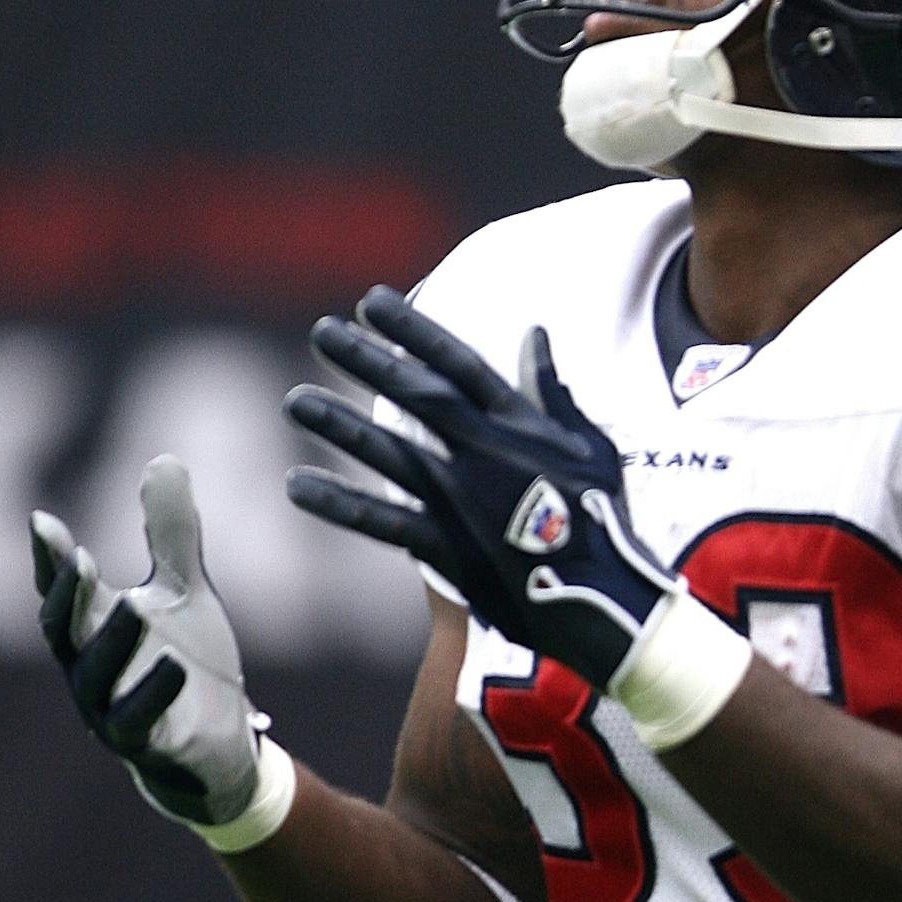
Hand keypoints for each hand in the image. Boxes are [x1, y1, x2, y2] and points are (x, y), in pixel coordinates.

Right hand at [31, 456, 264, 825]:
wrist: (219, 745)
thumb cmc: (190, 662)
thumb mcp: (186, 590)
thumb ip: (172, 533)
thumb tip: (164, 458)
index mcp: (93, 628)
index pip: (60, 590)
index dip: (48, 559)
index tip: (40, 521)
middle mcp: (89, 669)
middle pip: (63, 631)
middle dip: (68, 596)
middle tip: (80, 559)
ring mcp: (110, 710)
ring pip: (96, 677)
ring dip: (111, 641)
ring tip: (133, 604)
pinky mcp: (144, 744)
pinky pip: (138, 721)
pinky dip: (153, 693)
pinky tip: (175, 664)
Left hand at [285, 287, 678, 689]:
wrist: (606, 599)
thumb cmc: (603, 518)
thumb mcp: (590, 444)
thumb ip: (553, 391)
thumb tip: (534, 335)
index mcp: (519, 423)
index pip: (457, 362)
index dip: (411, 329)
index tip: (370, 302)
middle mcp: (483, 452)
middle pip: (416, 394)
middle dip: (367, 359)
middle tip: (322, 331)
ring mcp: (461, 499)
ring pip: (390, 451)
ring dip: (340, 425)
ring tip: (296, 401)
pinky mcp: (446, 546)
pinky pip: (382, 521)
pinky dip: (339, 503)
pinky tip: (297, 484)